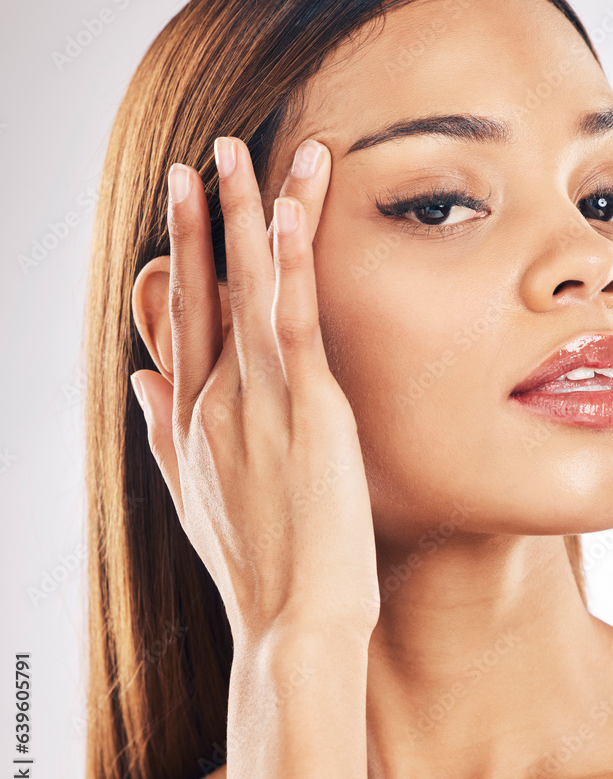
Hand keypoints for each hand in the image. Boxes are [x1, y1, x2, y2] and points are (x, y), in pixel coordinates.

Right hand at [130, 136, 379, 645]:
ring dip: (242, 216)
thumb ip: (166, 433)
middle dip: (200, 220)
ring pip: (245, 290)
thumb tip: (141, 378)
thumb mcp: (197, 496)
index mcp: (194, 420)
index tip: (185, 210)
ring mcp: (256, 402)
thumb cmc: (259, 567)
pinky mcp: (306, 410)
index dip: (183, 261)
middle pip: (203, 293)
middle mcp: (214, 401)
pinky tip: (285, 211)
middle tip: (197, 157)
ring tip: (237, 153)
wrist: (292, 625)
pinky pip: (290, 320)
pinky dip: (287, 262)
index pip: (185, 321)